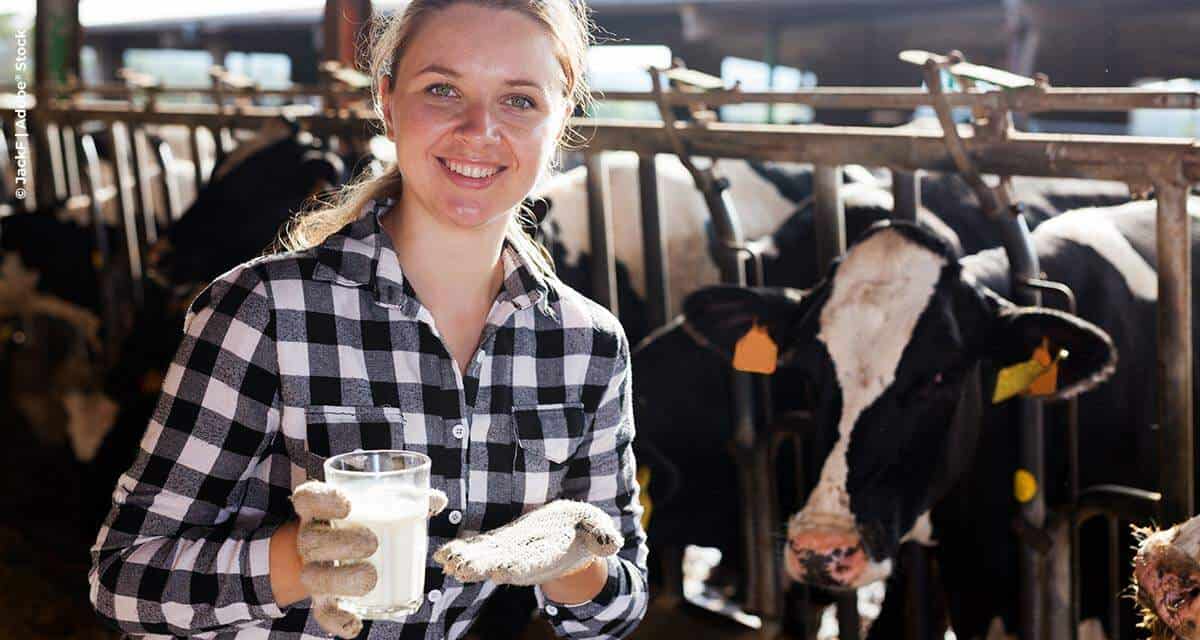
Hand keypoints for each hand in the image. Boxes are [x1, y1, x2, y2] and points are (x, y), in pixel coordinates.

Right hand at [290, 481, 447, 637]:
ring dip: (341, 580)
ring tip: (370, 577)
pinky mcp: (322, 596)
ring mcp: (314, 569)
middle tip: (371, 544)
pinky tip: (355, 624)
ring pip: (313, 577)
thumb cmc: (363, 520)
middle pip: (311, 540)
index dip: (322, 500)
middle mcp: (310, 539)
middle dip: (341, 543)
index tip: (347, 504)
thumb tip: (435, 502)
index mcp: (318, 510)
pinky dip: (337, 620)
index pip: (307, 498)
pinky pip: (322, 612)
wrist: (335, 549)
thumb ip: (407, 498)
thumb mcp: (378, 504)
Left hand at [433, 500, 621, 586]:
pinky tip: (442, 554)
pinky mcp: (499, 544)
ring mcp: (510, 554)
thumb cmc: (585, 530)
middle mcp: (526, 559)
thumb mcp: (597, 528)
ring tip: (448, 562)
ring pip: (485, 559)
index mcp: (550, 554)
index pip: (534, 563)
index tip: (504, 571)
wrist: (570, 536)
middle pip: (502, 565)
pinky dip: (461, 550)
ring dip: (466, 561)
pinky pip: (477, 548)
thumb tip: (611, 543)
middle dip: (483, 567)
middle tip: (463, 569)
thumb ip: (602, 535)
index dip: (519, 567)